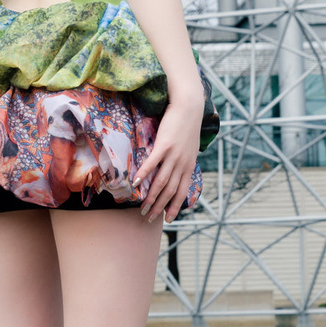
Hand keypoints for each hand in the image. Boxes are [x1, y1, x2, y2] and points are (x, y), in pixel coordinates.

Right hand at [134, 94, 202, 222]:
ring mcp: (174, 155)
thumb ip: (184, 160)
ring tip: (142, 206)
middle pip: (170, 191)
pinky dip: (143, 174)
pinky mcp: (164, 145)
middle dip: (160, 207)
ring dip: (151, 197)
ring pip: (161, 182)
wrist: (189, 107)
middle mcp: (182, 164)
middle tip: (149, 217)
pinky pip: (152, 163)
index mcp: (189, 166)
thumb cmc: (187, 125)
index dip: (175, 207)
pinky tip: (135, 182)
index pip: (182, 192)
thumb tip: (177, 170)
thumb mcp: (190, 147)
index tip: (168, 220)